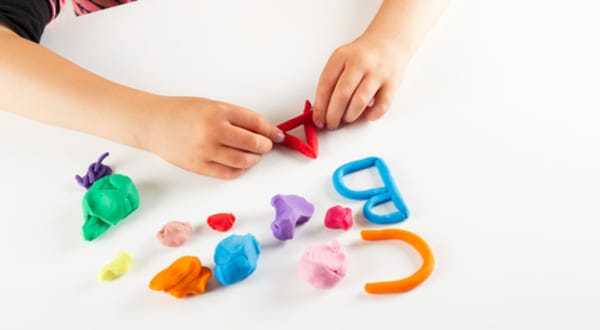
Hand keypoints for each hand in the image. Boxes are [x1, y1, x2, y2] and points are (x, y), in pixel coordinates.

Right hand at [143, 96, 282, 178]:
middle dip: (265, 145)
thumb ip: (235, 118)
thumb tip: (262, 131)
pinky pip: (229, 173)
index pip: (255, 122)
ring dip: (254, 159)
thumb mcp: (211, 106)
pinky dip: (240, 170)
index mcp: (218, 111)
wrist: (153, 123)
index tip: (277, 134)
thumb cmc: (182, 112)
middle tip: (266, 145)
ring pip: (244, 161)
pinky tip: (241, 164)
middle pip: (253, 143)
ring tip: (254, 155)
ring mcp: (206, 150)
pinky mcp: (200, 166)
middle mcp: (213, 131)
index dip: (270, 130)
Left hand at [313, 33, 410, 129]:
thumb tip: (322, 110)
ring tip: (346, 119)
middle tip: (331, 124)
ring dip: (350, 116)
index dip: (320, 106)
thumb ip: (331, 81)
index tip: (318, 119)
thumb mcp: (342, 60)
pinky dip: (371, 115)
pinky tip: (366, 114)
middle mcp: (360, 62)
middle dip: (333, 115)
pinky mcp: (392, 82)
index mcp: (342, 56)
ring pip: (360, 101)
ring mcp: (377, 72)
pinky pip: (381, 106)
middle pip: (342, 94)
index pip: (326, 84)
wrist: (389, 41)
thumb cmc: (362, 56)